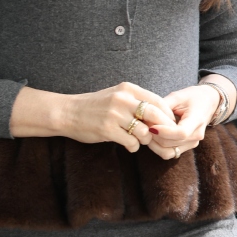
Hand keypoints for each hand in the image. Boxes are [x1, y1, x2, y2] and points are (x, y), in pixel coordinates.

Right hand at [10, 81, 174, 151]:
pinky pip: (131, 142)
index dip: (167, 115)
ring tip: (139, 141)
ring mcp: (114, 114)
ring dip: (145, 140)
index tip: (169, 124)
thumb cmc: (95, 106)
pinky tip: (129, 146)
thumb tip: (162, 115)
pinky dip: (134, 147)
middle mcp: (122, 99)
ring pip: (144, 131)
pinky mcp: (107, 129)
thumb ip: (136, 102)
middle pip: (155, 115)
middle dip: (161, 128)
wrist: (67, 113)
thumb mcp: (117, 96)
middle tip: (161, 136)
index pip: (158, 101)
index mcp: (127, 89)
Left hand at [146, 82, 226, 158]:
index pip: (181, 132)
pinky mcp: (187, 147)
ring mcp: (192, 143)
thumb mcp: (178, 96)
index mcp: (197, 120)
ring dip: (154, 144)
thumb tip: (145, 114)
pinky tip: (153, 136)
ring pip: (168, 152)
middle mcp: (196, 135)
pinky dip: (158, 147)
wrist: (208, 102)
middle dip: (154, 136)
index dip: (164, 132)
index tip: (150, 126)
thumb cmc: (193, 97)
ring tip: (147, 131)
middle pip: (170, 144)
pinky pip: (169, 153)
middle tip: (143, 125)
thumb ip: (163, 105)